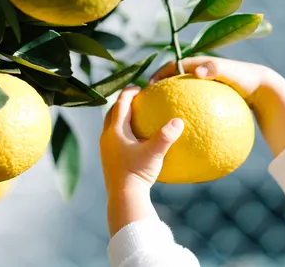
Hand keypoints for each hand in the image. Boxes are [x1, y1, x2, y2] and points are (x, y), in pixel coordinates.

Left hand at [100, 87, 183, 235]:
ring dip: (121, 118)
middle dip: (123, 103)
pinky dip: (122, 132)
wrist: (123, 196)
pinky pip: (113, 139)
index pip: (120, 104)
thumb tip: (179, 121)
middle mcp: (107, 137)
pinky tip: (136, 140)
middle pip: (112, 112)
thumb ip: (166, 136)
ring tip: (136, 117)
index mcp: (115, 130)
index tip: (139, 88)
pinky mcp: (108, 158)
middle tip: (137, 99)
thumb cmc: (137, 173)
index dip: (129, 93)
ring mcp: (105, 148)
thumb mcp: (154, 153)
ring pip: (111, 126)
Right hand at [149, 56, 284, 157]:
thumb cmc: (247, 78)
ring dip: (168, 106)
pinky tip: (182, 133)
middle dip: (158, 92)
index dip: (158, 75)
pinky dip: (185, 117)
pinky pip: (192, 109)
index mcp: (197, 65)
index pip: (171, 66)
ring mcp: (200, 89)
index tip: (149, 87)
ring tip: (158, 120)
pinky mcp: (207, 102)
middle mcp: (196, 76)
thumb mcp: (232, 71)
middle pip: (171, 82)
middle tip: (148, 104)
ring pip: (179, 97)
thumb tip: (198, 72)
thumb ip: (215, 68)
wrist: (263, 88)